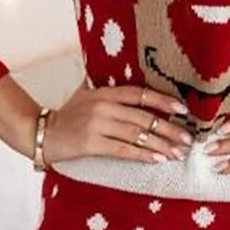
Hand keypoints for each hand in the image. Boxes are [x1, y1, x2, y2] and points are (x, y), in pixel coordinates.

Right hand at [41, 79, 192, 164]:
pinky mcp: (91, 144)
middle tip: (188, 139)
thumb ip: (106, 85)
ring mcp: (97, 125)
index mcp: (105, 92)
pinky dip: (143, 155)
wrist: (41, 133)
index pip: (141, 94)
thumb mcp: (86, 93)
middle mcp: (103, 106)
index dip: (164, 101)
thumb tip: (122, 70)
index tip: (183, 109)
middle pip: (144, 117)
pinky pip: (123, 150)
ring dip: (161, 145)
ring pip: (137, 135)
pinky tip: (158, 160)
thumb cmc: (68, 115)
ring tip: (178, 153)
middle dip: (170, 129)